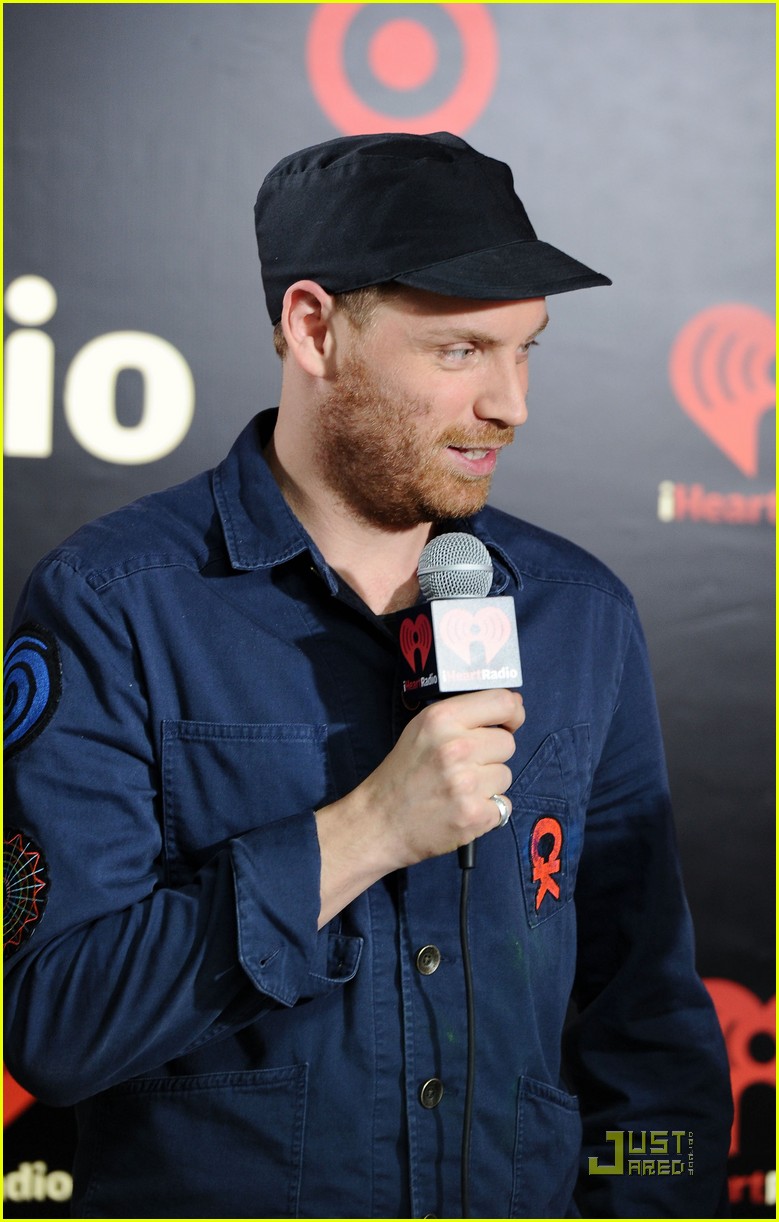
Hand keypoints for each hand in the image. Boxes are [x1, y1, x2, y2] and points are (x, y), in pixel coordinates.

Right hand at [315, 689, 523, 924]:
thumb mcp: (422, 728)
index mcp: (442, 719)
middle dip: (492, 754)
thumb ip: (463, 715)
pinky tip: (463, 808)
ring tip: (460, 789)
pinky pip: (504, 805)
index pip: (503, 703)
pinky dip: (488, 809)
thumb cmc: (403, 773)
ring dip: (489, 783)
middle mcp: (456, 747)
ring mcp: (466, 783)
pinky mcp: (474, 815)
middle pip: (507, 743)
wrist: (380, 822)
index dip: (512, 713)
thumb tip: (511, 705)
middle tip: (465, 766)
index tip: (509, 723)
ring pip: (506, 775)